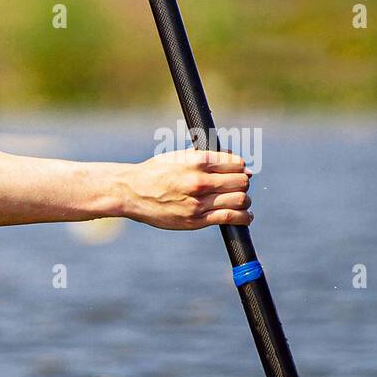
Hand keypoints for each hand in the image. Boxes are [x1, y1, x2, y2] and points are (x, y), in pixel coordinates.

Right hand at [117, 149, 251, 229]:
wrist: (130, 193)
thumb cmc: (154, 173)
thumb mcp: (179, 157)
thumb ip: (206, 158)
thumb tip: (236, 161)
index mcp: (197, 161)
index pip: (237, 164)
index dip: (240, 169)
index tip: (237, 173)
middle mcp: (200, 181)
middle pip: (242, 182)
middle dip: (242, 184)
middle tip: (236, 187)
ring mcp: (198, 202)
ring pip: (240, 199)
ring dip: (244, 200)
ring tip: (239, 201)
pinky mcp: (195, 220)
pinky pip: (230, 218)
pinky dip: (244, 217)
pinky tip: (245, 217)